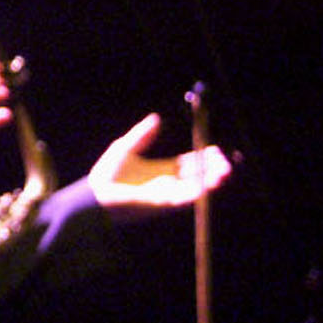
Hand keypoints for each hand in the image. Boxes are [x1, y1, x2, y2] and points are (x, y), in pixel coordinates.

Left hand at [87, 111, 232, 215]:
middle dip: (215, 169)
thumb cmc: (107, 174)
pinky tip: (208, 187)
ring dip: (213, 182)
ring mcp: (167, 194)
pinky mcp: (161, 204)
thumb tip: (156, 118)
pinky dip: (197, 193)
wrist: (93, 195)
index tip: (220, 150)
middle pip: (199, 176)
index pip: (192, 163)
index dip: (207, 157)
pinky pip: (183, 199)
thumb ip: (142, 135)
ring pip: (197, 188)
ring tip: (227, 173)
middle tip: (229, 161)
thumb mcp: (126, 148)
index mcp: (164, 170)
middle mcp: (169, 183)